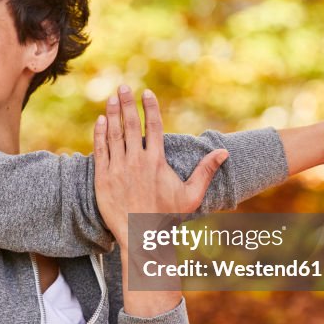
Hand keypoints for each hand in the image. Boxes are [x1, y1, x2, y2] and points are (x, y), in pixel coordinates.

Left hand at [93, 85, 227, 247]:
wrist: (140, 236)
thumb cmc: (167, 216)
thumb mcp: (191, 195)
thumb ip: (206, 171)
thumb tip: (224, 152)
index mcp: (156, 161)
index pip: (153, 127)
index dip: (149, 108)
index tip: (146, 93)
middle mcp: (136, 161)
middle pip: (131, 125)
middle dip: (127, 104)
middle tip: (124, 87)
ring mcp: (118, 169)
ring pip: (114, 135)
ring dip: (112, 114)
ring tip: (111, 98)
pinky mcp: (103, 178)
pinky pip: (100, 150)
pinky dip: (99, 134)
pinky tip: (100, 121)